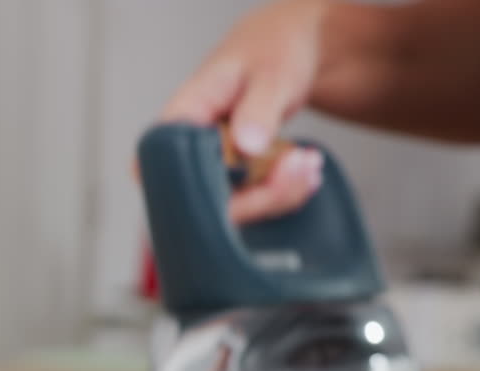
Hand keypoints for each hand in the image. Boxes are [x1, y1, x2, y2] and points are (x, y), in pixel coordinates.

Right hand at [161, 0, 330, 223]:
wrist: (282, 52)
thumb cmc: (269, 53)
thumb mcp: (270, 74)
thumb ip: (257, 109)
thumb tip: (246, 147)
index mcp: (178, 118)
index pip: (168, 169)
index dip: (204, 192)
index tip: (258, 174)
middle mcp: (183, 151)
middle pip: (205, 201)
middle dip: (260, 196)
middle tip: (303, 165)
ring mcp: (205, 168)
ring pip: (232, 209)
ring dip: (278, 195)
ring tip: (310, 162)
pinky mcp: (229, 179)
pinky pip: (251, 202)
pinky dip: (282, 192)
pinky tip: (305, 170)